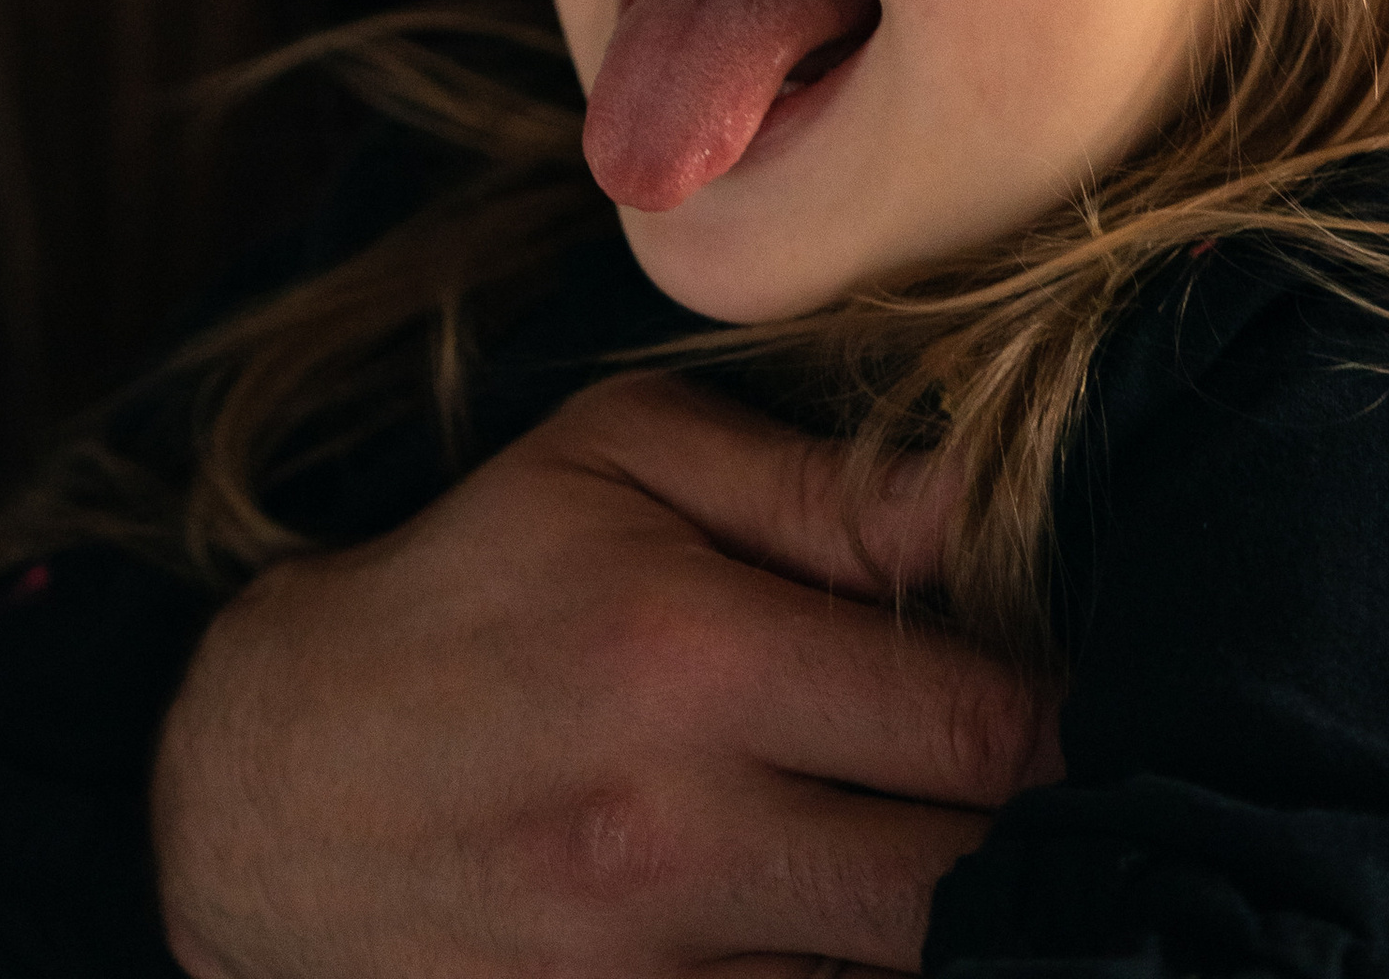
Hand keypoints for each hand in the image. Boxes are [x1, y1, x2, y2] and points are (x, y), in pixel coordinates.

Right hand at [150, 369, 1050, 978]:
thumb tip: (994, 497)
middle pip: (972, 884)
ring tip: (1007, 863)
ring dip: (977, 929)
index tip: (1120, 693)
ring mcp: (647, 976)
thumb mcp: (615, 462)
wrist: (268, 786)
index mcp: (692, 656)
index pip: (981, 723)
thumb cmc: (468, 586)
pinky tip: (883, 928)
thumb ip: (819, 486)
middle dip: (1056, 842)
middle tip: (1098, 797)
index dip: (1080, 720)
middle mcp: (679, 835)